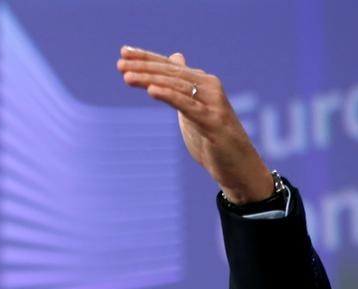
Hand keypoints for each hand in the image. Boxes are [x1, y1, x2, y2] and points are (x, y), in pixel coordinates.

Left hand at [116, 46, 272, 203]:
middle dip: (144, 67)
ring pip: (177, 86)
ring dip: (151, 79)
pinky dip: (170, 96)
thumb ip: (182, 85)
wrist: (238, 167)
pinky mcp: (213, 122)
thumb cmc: (212, 137)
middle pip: (171, 72)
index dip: (146, 58)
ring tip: (127, 77)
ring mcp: (213, 103)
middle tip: (119, 64)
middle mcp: (209, 87)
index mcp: (202, 83)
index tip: (123, 52)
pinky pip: (188, 106)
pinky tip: (152, 91)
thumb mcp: (193, 107)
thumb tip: (176, 57)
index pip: (170, 66)